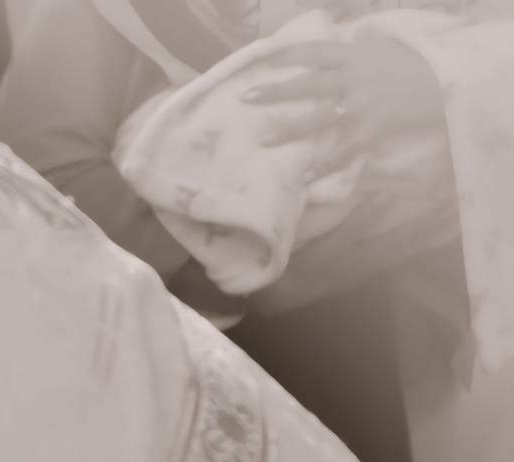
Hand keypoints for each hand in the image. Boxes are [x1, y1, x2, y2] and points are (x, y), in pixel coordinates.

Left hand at [246, 33, 443, 177]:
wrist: (449, 83)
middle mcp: (355, 79)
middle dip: (275, 91)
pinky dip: (324, 165)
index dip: (289, 54)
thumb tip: (347, 47)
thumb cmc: (420, 67)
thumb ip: (364, 52)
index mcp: (357, 57)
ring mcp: (363, 104)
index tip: (264, 59)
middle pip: (307, 84)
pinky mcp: (374, 128)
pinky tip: (304, 179)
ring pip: (318, 118)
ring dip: (288, 130)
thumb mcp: (390, 51)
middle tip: (246, 97)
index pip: (316, 51)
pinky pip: (343, 150)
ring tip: (263, 139)